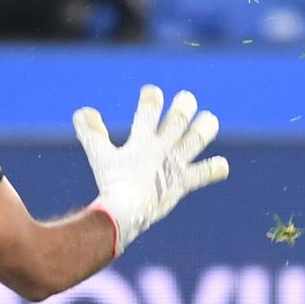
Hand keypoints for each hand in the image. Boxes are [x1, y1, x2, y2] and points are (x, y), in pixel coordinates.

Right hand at [72, 85, 229, 253]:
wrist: (127, 211)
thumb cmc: (112, 184)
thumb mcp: (99, 156)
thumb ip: (92, 133)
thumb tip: (82, 111)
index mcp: (142, 140)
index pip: (149, 110)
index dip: (152, 97)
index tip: (152, 92)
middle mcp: (162, 148)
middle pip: (178, 119)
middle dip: (184, 106)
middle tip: (187, 99)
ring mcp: (176, 164)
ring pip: (197, 139)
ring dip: (205, 128)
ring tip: (209, 120)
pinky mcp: (184, 182)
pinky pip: (204, 174)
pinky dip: (214, 169)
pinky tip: (222, 166)